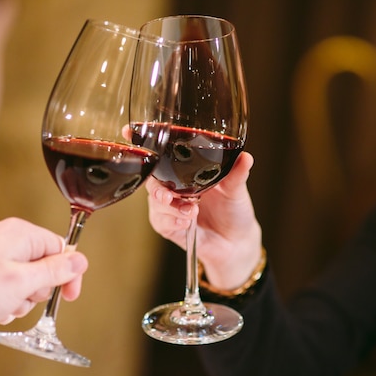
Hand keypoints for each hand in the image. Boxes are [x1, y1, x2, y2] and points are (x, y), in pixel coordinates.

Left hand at [0, 217, 87, 331]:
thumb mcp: (24, 282)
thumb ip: (55, 270)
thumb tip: (80, 260)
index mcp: (22, 234)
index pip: (61, 249)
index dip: (67, 275)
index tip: (68, 297)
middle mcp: (11, 238)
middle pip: (46, 265)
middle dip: (38, 289)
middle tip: (22, 297)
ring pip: (29, 278)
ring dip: (23, 298)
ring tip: (6, 304)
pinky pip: (12, 282)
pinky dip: (9, 298)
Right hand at [146, 152, 261, 289]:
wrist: (236, 243)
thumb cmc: (234, 210)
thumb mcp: (236, 190)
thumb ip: (237, 174)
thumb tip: (246, 157)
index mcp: (186, 170)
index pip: (162, 154)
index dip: (142, 141)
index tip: (129, 132)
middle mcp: (173, 185)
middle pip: (152, 177)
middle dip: (155, 184)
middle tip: (168, 194)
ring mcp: (168, 205)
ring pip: (155, 200)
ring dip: (169, 206)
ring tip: (190, 210)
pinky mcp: (167, 225)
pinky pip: (160, 221)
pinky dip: (172, 220)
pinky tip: (186, 221)